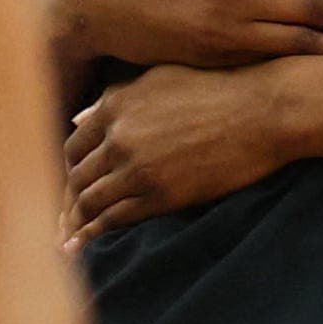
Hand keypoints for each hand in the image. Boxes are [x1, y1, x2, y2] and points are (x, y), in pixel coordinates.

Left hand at [65, 58, 314, 241]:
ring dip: (74, 222)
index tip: (69, 185)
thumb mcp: (161, 79)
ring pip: (89, 200)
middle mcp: (119, 135)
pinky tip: (83, 244)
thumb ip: (115, 98)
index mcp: (116, 104)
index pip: (73, 145)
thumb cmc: (219, 87)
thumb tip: (76, 119)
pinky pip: (115, 218)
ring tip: (64, 239)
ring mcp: (138, 166)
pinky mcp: (161, 195)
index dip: (68, 168)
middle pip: (74, 176)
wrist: (264, 109)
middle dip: (64, 200)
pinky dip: (94, 233)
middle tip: (58, 220)